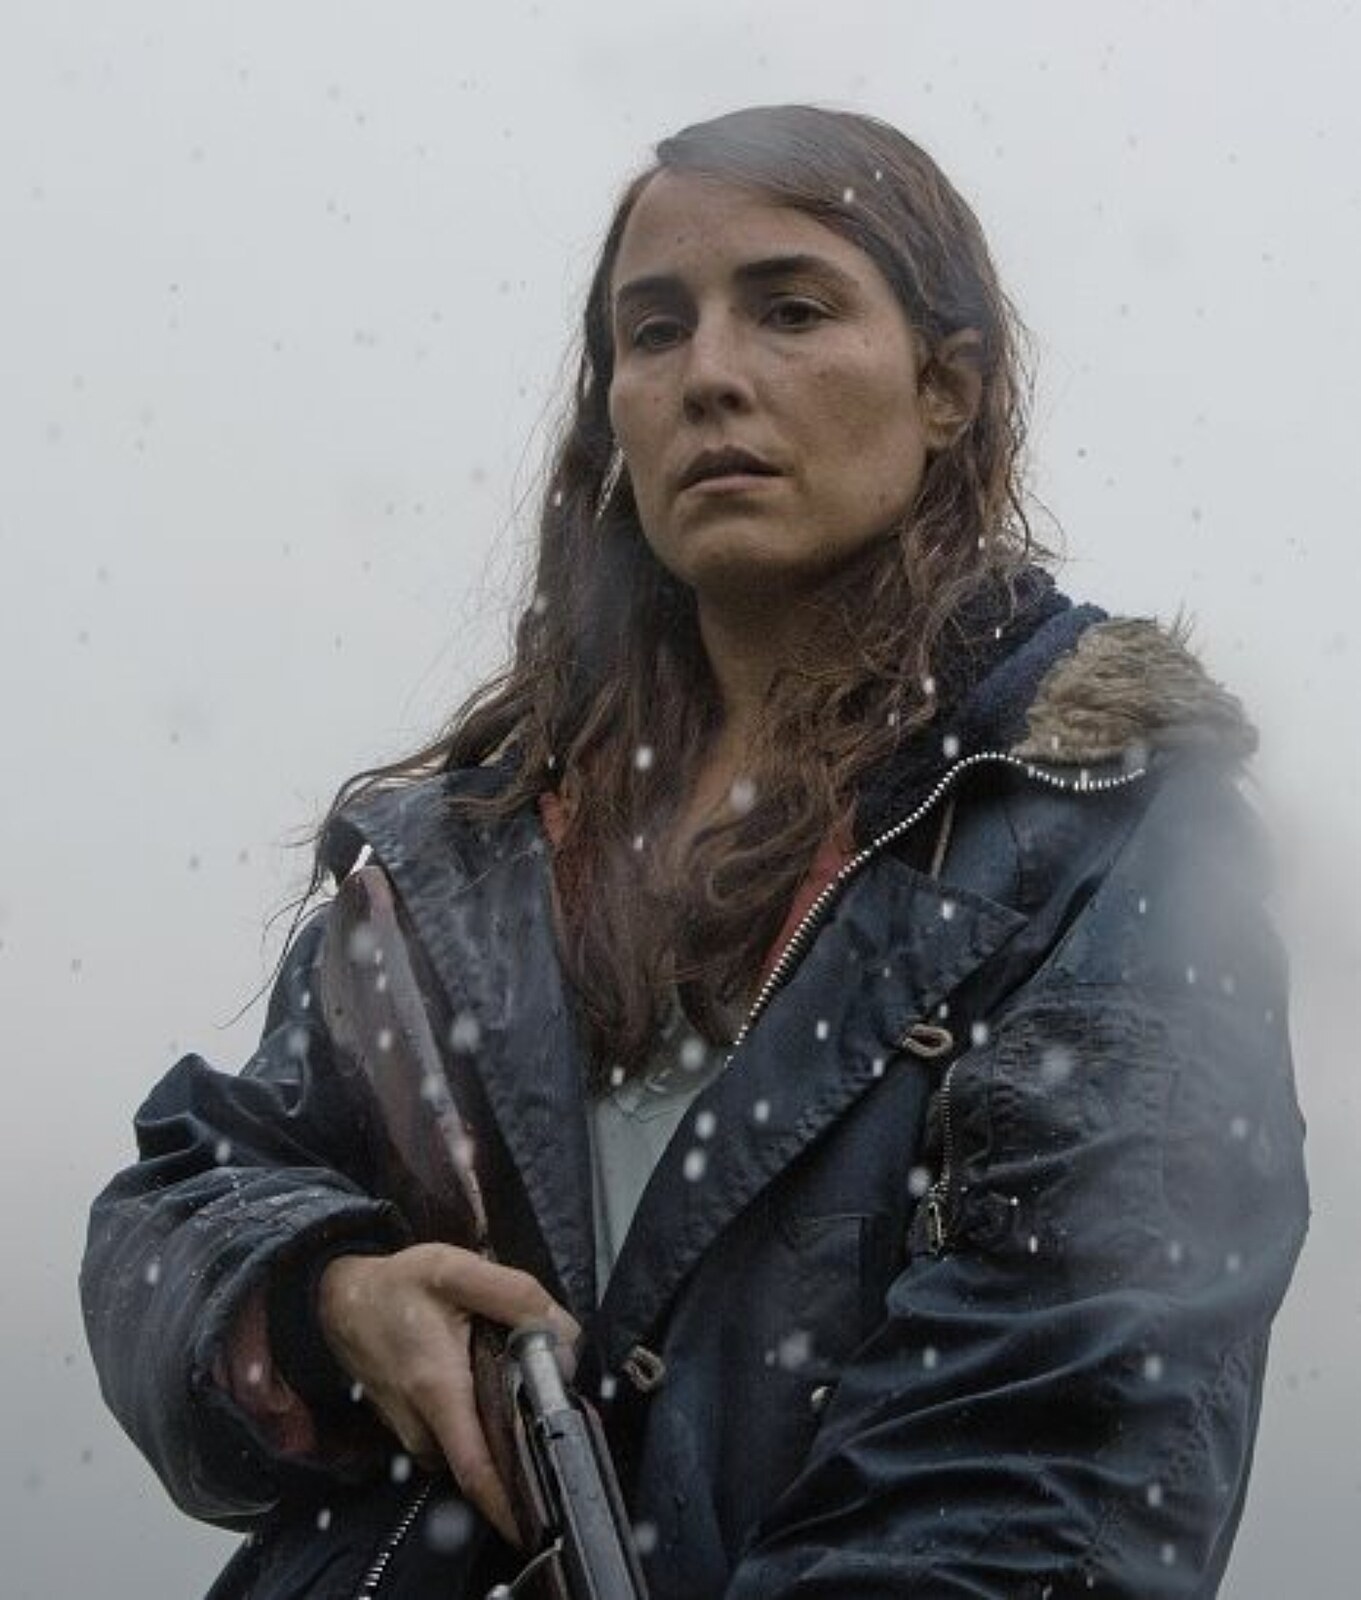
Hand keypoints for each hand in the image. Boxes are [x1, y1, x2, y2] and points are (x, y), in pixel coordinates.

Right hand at [318, 1243, 577, 1542]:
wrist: (340, 1300)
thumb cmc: (395, 1287)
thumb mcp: (457, 1272)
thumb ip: (516, 1296)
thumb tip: (564, 1335)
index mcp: (437, 1391)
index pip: (477, 1471)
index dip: (512, 1505)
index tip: (545, 1520)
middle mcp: (421, 1425)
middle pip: (482, 1465)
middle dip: (523, 1454)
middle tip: (562, 1422)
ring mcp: (412, 1432)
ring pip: (469, 1450)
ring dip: (499, 1432)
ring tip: (522, 1393)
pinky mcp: (411, 1429)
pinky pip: (452, 1440)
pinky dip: (478, 1424)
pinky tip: (489, 1392)